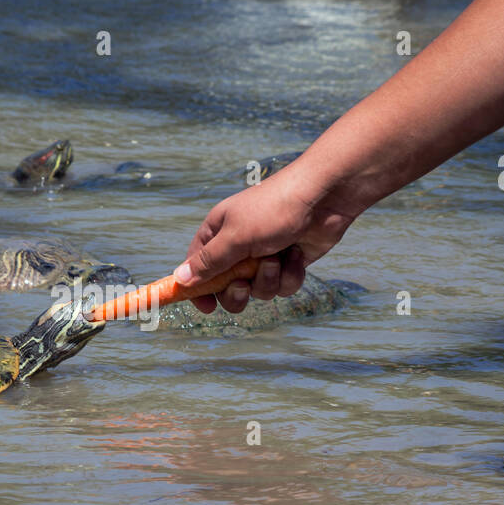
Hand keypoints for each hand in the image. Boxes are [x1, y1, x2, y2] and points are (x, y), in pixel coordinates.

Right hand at [174, 166, 362, 313]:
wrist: (324, 197)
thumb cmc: (274, 209)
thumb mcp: (235, 236)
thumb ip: (208, 261)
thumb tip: (180, 279)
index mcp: (219, 233)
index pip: (198, 266)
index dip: (199, 289)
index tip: (206, 307)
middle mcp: (239, 245)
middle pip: (227, 287)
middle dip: (237, 291)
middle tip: (243, 285)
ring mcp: (265, 255)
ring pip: (258, 289)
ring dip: (269, 279)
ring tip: (277, 257)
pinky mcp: (289, 262)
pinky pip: (283, 286)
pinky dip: (290, 274)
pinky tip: (297, 254)